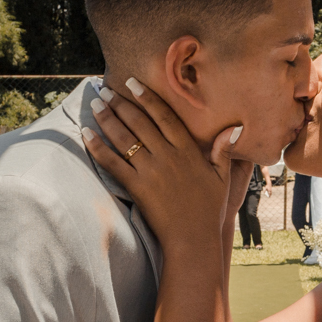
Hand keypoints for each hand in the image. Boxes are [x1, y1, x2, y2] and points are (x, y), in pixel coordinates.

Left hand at [82, 80, 241, 252]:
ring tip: (96, 105)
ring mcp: (151, 171)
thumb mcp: (222, 177)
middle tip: (104, 90)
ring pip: (124, 138)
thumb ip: (224, 150)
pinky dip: (97, 147)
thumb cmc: (209, 209)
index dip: (147, 97)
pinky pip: (113, 163)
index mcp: (188, 151)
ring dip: (107, 119)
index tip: (132, 83)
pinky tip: (86, 134)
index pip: (164, 116)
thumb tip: (235, 126)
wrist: (193, 238)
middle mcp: (167, 156)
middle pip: (139, 122)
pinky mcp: (137, 187)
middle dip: (120, 104)